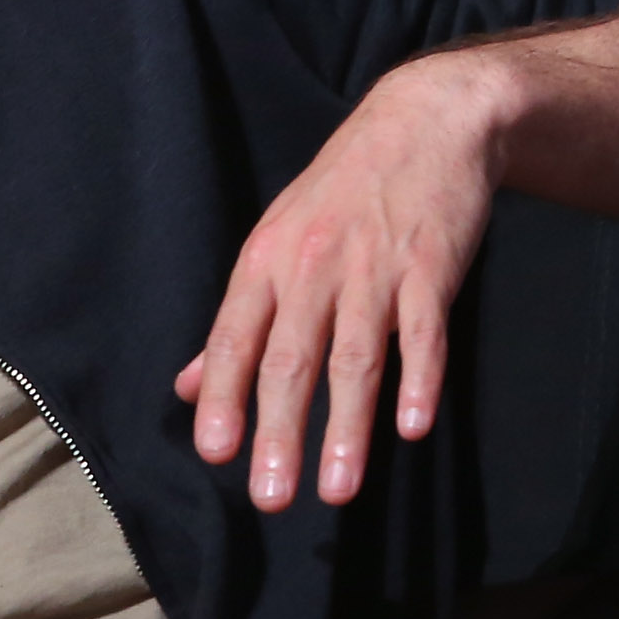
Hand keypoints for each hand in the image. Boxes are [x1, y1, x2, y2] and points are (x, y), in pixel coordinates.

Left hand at [177, 53, 499, 509]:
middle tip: (271, 498)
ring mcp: (375, 268)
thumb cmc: (342, 190)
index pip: (234, 339)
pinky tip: (412, 427)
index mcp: (266, 262)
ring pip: (356, 358)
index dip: (222, 397)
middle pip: (290, 360)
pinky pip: (424, 333)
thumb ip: (238, 320)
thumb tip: (187, 387)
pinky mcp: (432, 268)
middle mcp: (313, 267)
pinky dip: (419, 380)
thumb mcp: (276, 241)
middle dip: (278, 433)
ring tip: (337, 489)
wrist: (426, 120)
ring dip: (346, 427)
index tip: (214, 453)